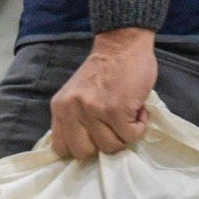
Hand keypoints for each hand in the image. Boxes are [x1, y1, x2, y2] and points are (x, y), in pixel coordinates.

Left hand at [50, 27, 156, 158]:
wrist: (121, 45)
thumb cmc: (103, 72)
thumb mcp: (77, 95)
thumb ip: (75, 119)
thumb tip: (86, 149)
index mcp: (59, 108)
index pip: (61, 148)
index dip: (81, 148)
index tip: (95, 139)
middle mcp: (72, 110)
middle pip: (83, 152)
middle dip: (102, 145)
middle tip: (113, 127)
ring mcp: (93, 110)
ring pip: (110, 146)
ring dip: (124, 134)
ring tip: (127, 114)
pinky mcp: (116, 109)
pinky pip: (130, 135)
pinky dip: (139, 126)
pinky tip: (137, 109)